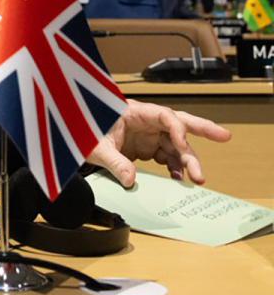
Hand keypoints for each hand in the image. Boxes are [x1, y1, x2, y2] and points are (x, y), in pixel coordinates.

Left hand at [87, 100, 230, 186]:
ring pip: (174, 146)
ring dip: (187, 162)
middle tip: (225, 136)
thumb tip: (131, 180)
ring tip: (198, 179)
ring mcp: (145, 136)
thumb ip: (114, 162)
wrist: (70, 138)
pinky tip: (180, 181)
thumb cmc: (81, 132)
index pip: (164, 115)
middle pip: (178, 124)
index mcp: (133, 112)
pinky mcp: (144, 149)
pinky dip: (174, 169)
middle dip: (202, 129)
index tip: (183, 145)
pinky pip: (165, 158)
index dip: (177, 130)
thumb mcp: (95, 148)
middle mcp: (144, 123)